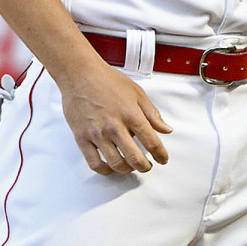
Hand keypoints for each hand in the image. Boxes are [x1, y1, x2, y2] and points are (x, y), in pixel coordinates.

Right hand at [56, 61, 172, 175]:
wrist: (80, 74)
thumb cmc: (108, 80)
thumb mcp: (137, 93)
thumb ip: (152, 114)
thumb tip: (166, 129)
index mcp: (131, 115)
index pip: (152, 142)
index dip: (160, 155)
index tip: (162, 159)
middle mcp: (115, 127)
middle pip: (135, 158)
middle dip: (145, 167)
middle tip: (147, 166)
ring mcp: (97, 134)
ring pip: (116, 164)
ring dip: (127, 170)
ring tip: (131, 167)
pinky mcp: (82, 138)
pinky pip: (94, 163)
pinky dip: (105, 170)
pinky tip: (111, 168)